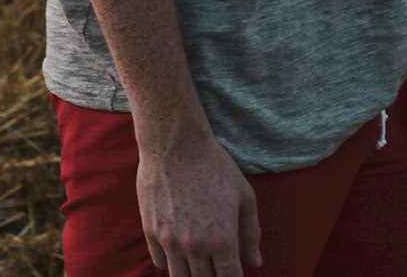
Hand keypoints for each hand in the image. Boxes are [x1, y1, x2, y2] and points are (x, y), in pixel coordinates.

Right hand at [137, 133, 261, 275]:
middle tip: (216, 263)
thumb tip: (256, 262)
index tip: (232, 272)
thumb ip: (251, 233)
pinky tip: (178, 248)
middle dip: (213, 276)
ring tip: (198, 261)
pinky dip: (170, 262)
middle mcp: (196, 246)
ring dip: (191, 274)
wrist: (175, 143)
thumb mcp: (243, 195)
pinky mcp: (151, 232)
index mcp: (223, 239)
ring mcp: (170, 241)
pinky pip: (160, 263)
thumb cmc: (214, 165)